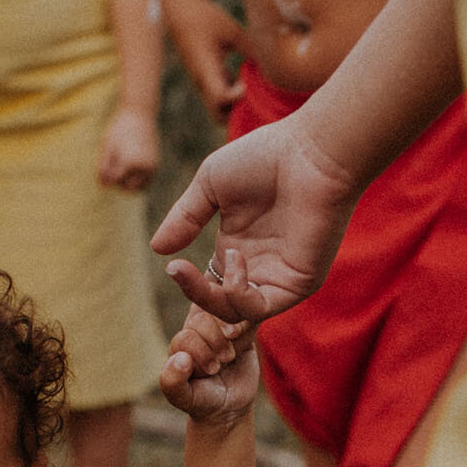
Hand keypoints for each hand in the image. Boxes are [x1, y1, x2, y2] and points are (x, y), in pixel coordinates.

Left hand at [97, 109, 158, 191]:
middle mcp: (144, 167)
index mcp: (130, 162)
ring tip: (121, 168)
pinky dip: (137, 180)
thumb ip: (104, 167)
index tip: (104, 165)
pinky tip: (129, 168)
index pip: (115, 181)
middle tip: (114, 167)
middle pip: (128, 188)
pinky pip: (146, 182)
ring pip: (139, 188)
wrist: (140, 114)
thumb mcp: (108, 147)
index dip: (107, 177)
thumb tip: (103, 186)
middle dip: (119, 182)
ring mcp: (152, 167)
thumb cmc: (120, 129)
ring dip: (129, 184)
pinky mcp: (156, 165)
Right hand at [150, 115, 358, 324]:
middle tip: (177, 271)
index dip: (190, 287)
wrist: (309, 152)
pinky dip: (238, 294)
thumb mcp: (210, 185)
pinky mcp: (298, 284)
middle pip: (219, 307)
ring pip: (236, 314)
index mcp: (237, 250)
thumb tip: (157, 248)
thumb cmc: (265, 157)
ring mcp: (278, 279)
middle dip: (195, 295)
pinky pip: (260, 308)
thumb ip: (185, 218)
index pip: (209, 287)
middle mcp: (258, 269)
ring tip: (210, 259)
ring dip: (211, 297)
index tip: (173, 268)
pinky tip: (235, 259)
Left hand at [158, 306, 258, 425]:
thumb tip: (180, 358)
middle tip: (222, 362)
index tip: (210, 371)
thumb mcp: (183, 398)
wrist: (230, 405)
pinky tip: (244, 344)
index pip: (187, 334)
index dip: (200, 352)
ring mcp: (220, 327)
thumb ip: (172, 382)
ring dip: (231, 334)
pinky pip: (245, 314)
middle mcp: (197, 329)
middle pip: (203, 318)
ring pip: (223, 311)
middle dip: (214, 342)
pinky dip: (246, 326)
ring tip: (231, 355)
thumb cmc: (202, 401)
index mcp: (180, 342)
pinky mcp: (242, 328)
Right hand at [165, 0, 244, 119]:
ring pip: (219, 107)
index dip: (236, 98)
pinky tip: (246, 80)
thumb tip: (274, 65)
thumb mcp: (231, 30)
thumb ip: (251, 49)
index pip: (220, 98)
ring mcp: (203, 82)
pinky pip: (219, 95)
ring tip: (253, 88)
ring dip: (236, 104)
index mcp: (206, 70)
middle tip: (255, 97)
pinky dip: (232, 94)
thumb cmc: (203, 17)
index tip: (246, 84)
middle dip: (237, 113)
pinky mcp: (205, 78)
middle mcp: (202, 82)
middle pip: (219, 115)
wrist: (177, 11)